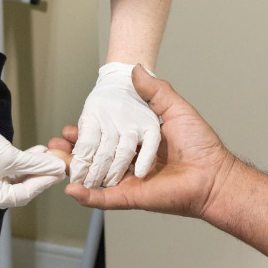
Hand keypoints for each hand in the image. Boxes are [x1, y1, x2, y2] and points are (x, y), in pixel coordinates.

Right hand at [0, 108, 66, 209]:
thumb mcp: (10, 157)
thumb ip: (35, 164)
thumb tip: (57, 167)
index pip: (24, 194)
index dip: (44, 182)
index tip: (60, 172)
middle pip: (22, 188)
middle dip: (40, 174)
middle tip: (58, 165)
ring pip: (18, 178)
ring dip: (33, 166)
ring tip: (49, 155)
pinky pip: (10, 171)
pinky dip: (23, 162)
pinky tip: (37, 152)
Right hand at [51, 67, 235, 217]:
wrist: (213, 173)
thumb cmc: (200, 144)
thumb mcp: (175, 108)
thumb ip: (154, 90)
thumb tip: (136, 69)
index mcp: (138, 143)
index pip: (106, 137)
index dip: (86, 132)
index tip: (70, 126)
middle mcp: (131, 162)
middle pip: (95, 157)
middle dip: (73, 151)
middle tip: (55, 144)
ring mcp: (130, 181)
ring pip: (94, 177)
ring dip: (73, 170)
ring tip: (55, 161)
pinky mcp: (132, 197)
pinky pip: (105, 198)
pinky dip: (87, 196)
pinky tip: (71, 189)